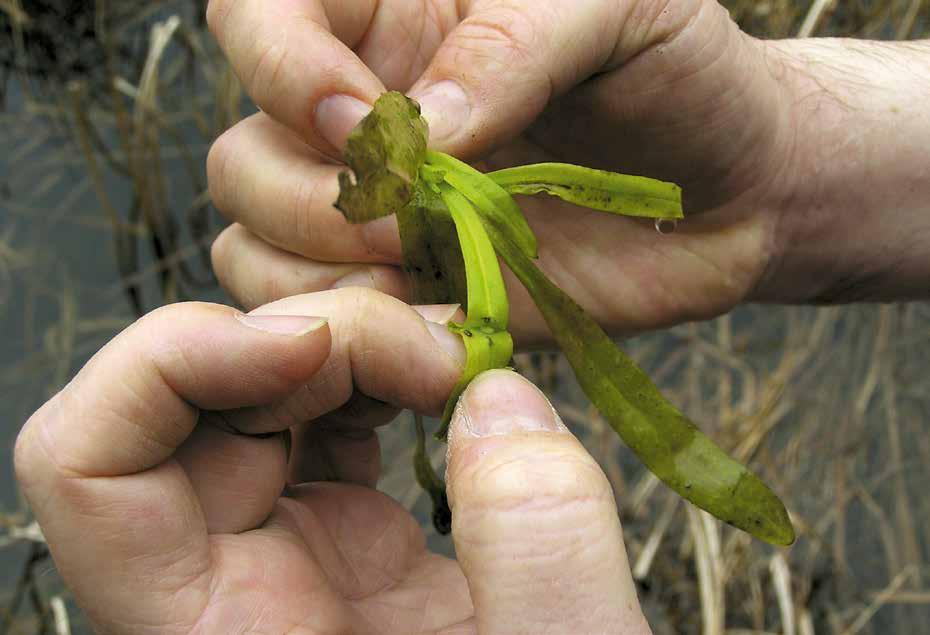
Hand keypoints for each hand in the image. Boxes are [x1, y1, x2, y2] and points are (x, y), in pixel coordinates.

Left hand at [15, 289, 650, 633]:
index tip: (312, 345)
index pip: (87, 466)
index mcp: (225, 630)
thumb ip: (538, 547)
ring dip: (348, 342)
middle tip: (441, 350)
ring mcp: (275, 548)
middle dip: (312, 335)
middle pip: (185, 396)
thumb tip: (498, 396)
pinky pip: (309, 414)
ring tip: (455, 360)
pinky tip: (441, 383)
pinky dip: (372, 370)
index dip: (172, 366)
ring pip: (248, 388)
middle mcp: (225, 579)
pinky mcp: (331, 531)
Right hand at [205, 0, 797, 345]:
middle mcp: (366, 119)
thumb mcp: (619, 9)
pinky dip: (354, 331)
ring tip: (423, 271)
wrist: (734, 193)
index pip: (260, 16)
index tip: (367, 123)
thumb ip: (511, 47)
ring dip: (318, 272)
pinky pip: (324, 318)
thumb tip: (414, 134)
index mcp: (398, 17)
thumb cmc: (681, 77)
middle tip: (410, 219)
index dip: (281, 67)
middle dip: (307, 197)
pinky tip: (436, 322)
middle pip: (241, 153)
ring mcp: (379, 215)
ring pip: (257, 242)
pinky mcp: (412, 293)